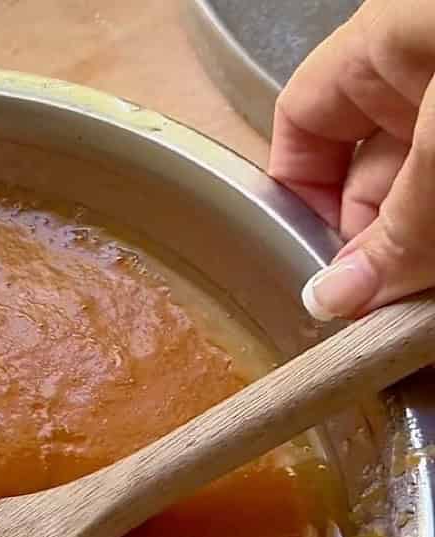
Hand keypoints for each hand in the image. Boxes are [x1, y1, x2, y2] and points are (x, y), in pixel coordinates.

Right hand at [269, 0, 434, 318]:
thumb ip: (400, 223)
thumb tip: (332, 301)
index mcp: (384, 44)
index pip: (304, 123)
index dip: (299, 195)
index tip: (316, 266)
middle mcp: (425, 74)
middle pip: (370, 176)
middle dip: (373, 244)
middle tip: (382, 308)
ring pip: (423, 199)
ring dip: (418, 258)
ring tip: (419, 297)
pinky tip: (434, 290)